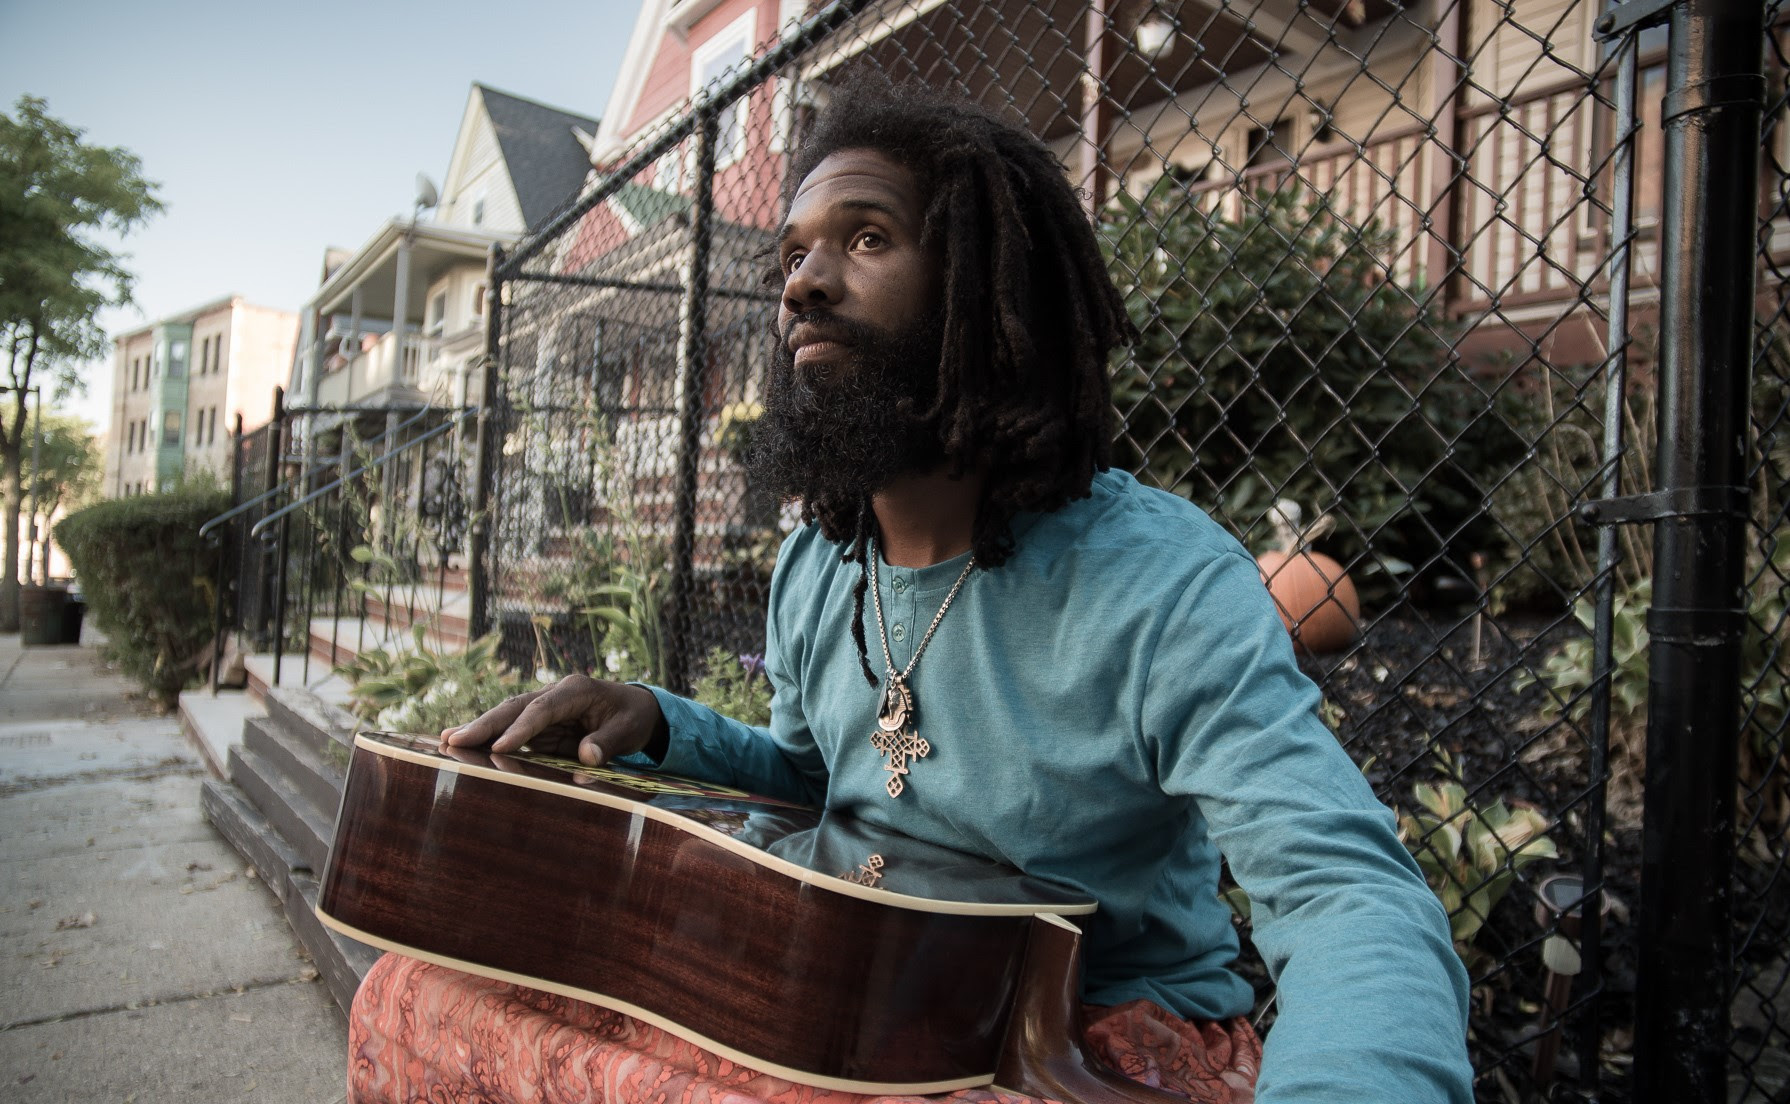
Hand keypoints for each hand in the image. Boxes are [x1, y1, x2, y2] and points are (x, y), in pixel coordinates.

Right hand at [440, 675, 667, 767]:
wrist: (636, 710)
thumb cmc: (633, 718)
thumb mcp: (629, 729)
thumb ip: (607, 742)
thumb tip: (587, 757)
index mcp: (576, 689)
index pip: (543, 709)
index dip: (521, 728)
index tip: (500, 747)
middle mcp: (553, 694)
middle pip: (514, 708)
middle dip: (484, 724)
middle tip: (452, 739)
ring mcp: (544, 708)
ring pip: (506, 717)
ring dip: (478, 730)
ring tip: (445, 742)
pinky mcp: (539, 725)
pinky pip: (510, 730)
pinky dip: (488, 739)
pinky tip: (462, 747)